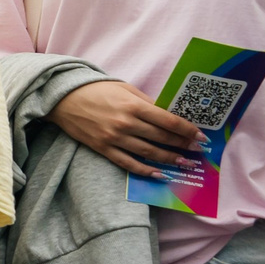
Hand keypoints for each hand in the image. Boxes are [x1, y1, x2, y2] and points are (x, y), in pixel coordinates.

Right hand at [46, 81, 200, 178]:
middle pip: (162, 138)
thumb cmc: (96, 90)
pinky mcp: (103, 149)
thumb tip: (168, 115)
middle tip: (197, 151)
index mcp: (134, 105)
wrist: (63, 99)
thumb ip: (147, 102)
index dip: (188, 130)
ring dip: (169, 159)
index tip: (201, 136)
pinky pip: (128, 163)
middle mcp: (126, 123)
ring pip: (149, 152)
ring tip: (185, 164)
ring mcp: (114, 138)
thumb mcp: (125, 89)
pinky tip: (159, 174)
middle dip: (183, 145)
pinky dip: (145, 170)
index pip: (169, 121)